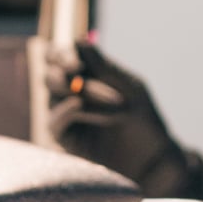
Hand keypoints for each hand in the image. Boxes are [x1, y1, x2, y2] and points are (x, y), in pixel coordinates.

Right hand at [48, 42, 199, 196]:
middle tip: (77, 69)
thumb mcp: (129, 89)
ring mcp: (65, 115)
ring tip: (112, 100)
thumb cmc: (143, 119)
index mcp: (86, 75)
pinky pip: (54, 121)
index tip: (75, 61)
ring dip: (79, 89)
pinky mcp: (65, 138)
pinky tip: (77, 104)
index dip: (60, 53)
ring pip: (53, 93)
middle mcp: (71, 92)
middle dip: (63, 69)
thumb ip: (104, 67)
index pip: (59, 56)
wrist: (152, 161)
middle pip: (50, 73)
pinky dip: (64, 111)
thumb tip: (78, 40)